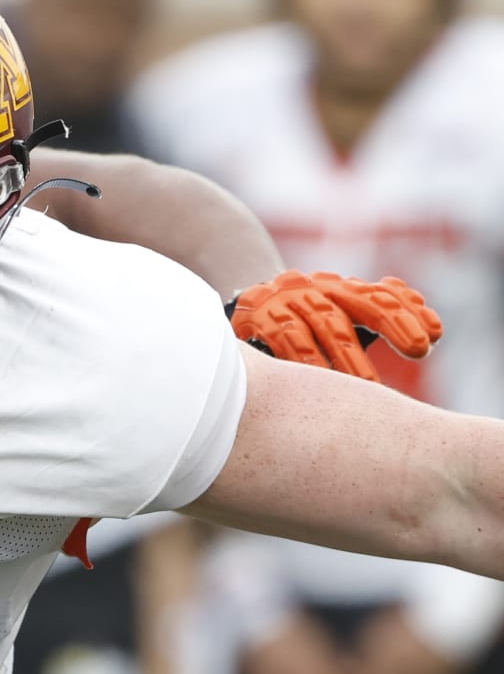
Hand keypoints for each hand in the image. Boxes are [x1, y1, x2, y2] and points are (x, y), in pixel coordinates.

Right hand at [230, 270, 442, 382]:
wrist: (238, 299)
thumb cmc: (299, 316)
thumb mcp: (338, 311)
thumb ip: (382, 315)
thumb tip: (435, 330)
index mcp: (341, 289)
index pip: (383, 296)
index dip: (409, 314)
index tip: (432, 339)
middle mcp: (317, 288)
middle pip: (362, 303)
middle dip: (394, 324)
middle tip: (418, 348)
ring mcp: (286, 299)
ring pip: (324, 323)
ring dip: (347, 354)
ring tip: (369, 385)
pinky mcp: (256, 314)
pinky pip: (283, 336)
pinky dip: (302, 357)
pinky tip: (317, 379)